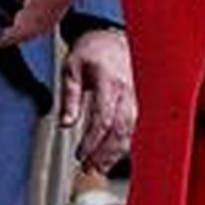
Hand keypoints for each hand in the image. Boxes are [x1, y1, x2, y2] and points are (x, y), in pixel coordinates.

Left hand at [60, 28, 135, 172]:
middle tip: (89, 168)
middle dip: (105, 153)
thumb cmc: (92, 50)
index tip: (80, 155)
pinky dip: (123, 144)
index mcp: (110, 81)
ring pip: (131, 131)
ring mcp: (136, 96)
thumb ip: (69, 97)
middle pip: (121, 130)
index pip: (104, 119)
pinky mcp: (138, 102)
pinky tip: (111, 155)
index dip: (92, 141)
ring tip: (98, 167)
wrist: (111, 36)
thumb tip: (66, 124)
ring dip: (115, 153)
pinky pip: (134, 127)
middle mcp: (128, 90)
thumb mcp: (72, 68)